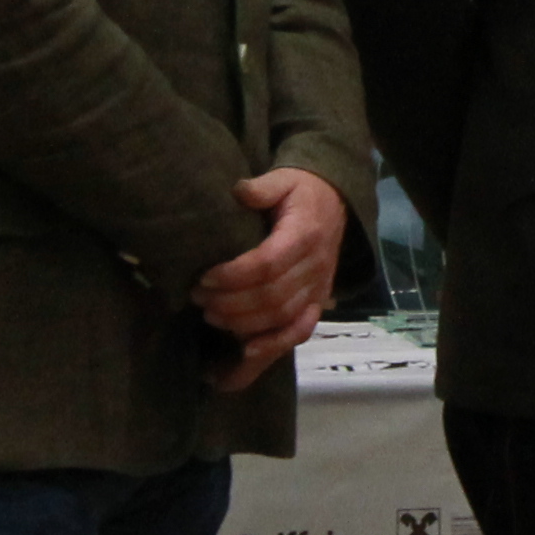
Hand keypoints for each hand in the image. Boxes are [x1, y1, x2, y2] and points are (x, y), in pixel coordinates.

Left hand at [196, 165, 348, 389]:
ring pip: (282, 319)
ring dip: (243, 324)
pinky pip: (298, 334)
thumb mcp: (284, 179)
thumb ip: (262, 187)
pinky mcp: (317, 306)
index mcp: (305, 234)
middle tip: (197, 298)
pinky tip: (243, 355)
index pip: (269, 264)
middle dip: (230, 303)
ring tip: (210, 317)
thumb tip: (238, 192)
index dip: (234, 276)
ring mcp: (319, 291)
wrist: (336, 204)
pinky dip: (272, 348)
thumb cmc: (301, 192)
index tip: (203, 278)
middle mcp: (316, 267)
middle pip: (272, 297)